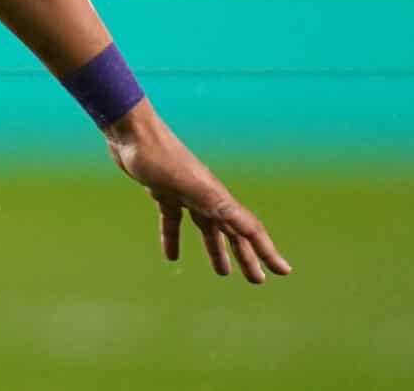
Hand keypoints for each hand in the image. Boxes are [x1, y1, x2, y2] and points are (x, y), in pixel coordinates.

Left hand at [106, 104, 292, 283]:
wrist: (131, 132)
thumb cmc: (161, 157)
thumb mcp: (193, 186)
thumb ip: (220, 206)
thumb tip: (250, 227)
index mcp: (217, 198)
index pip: (249, 230)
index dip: (267, 252)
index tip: (283, 272)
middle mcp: (206, 195)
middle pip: (231, 232)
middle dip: (245, 256)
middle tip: (256, 280)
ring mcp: (184, 192)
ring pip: (206, 227)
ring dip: (215, 249)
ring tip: (223, 273)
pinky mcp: (162, 190)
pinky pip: (172, 220)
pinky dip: (173, 238)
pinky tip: (171, 257)